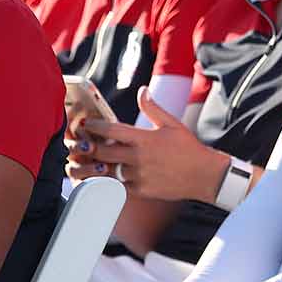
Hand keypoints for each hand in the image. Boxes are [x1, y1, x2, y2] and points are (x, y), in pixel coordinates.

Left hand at [66, 92, 223, 199]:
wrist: (204, 175)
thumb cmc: (188, 148)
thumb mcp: (172, 124)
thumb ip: (153, 108)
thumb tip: (142, 91)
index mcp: (144, 138)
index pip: (111, 130)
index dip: (94, 126)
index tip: (84, 123)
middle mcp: (138, 157)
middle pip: (102, 152)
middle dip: (87, 147)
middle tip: (77, 143)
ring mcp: (138, 175)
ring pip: (106, 171)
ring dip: (92, 167)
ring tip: (78, 163)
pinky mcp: (140, 190)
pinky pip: (117, 186)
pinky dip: (106, 182)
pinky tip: (96, 178)